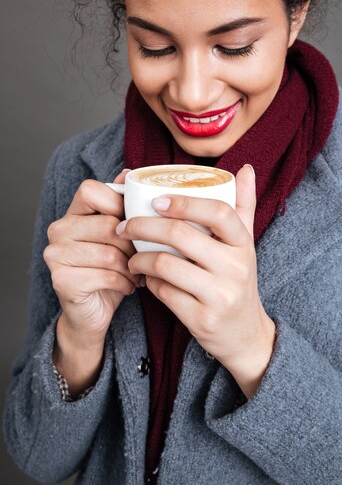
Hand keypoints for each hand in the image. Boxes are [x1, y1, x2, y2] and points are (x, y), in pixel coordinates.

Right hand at [43, 169, 141, 344]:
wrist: (93, 313)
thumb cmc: (110, 270)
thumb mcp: (120, 236)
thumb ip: (122, 204)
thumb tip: (129, 172)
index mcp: (72, 213)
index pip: (91, 190)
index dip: (118, 203)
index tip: (134, 223)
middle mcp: (58, 230)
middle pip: (108, 224)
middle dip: (133, 245)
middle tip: (142, 257)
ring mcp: (55, 255)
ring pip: (110, 253)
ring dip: (132, 268)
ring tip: (137, 274)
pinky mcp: (61, 280)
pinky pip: (107, 275)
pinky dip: (125, 284)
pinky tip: (127, 287)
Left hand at [117, 164, 275, 397]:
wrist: (245, 335)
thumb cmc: (238, 281)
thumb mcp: (245, 245)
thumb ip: (243, 205)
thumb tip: (245, 168)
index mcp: (244, 244)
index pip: (218, 212)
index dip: (184, 202)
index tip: (155, 200)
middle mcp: (236, 267)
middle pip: (181, 235)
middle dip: (144, 226)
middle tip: (125, 225)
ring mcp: (220, 295)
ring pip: (165, 264)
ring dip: (140, 257)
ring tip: (132, 255)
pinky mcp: (202, 319)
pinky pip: (164, 292)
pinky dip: (148, 281)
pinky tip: (145, 277)